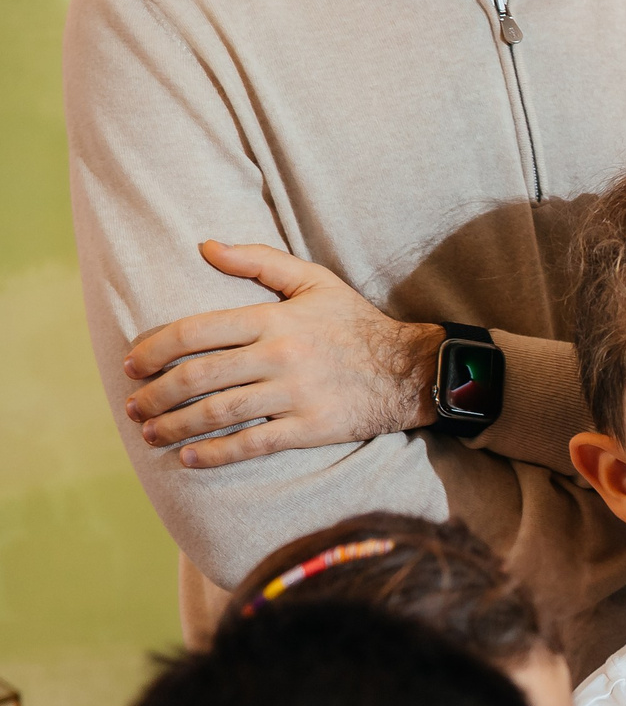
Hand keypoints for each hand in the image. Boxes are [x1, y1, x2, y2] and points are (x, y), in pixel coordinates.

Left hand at [123, 242, 442, 466]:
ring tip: (150, 434)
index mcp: (273, 319)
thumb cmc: (357, 324)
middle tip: (133, 405)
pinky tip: (190, 458)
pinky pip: (253, 444)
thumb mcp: (314, 281)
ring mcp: (295, 395)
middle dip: (156, 394)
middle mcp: (279, 356)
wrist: (412, 370)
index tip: (132, 363)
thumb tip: (205, 246)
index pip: (196, 333)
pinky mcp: (311, 428)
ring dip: (175, 426)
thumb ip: (259, 260)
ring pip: (218, 413)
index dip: (155, 349)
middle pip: (198, 377)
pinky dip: (216, 453)